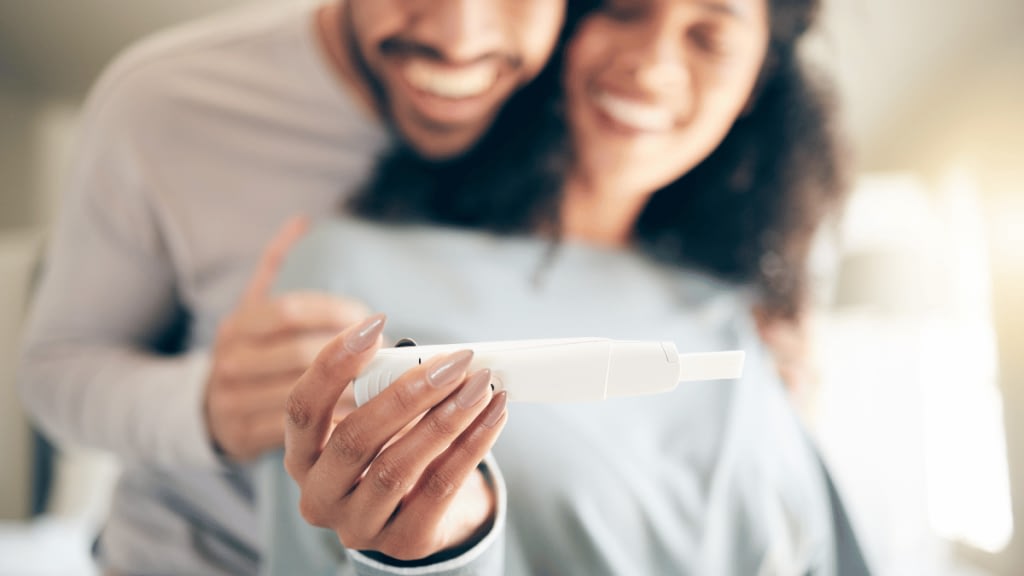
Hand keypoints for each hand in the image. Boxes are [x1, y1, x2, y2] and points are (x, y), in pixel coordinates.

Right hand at [205, 217, 368, 461]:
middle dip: (352, 355)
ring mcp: (233, 402)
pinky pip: (301, 431)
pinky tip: (367, 416)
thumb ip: (276, 266)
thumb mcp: (253, 309)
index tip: (372, 318)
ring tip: (390, 385)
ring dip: (353, 390)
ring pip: (306, 395)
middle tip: (390, 355)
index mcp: (237, 325)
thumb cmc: (250, 353)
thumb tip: (302, 221)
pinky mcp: (244, 437)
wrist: (205, 413)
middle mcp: (230, 362)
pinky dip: (337, 422)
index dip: (336, 312)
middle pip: (302, 354)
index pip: (291, 310)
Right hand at [284, 315, 508, 561]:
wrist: (427, 513)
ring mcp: (359, 526)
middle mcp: (320, 497)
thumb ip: (386, 387)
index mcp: (302, 457)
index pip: (302, 408)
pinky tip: (494, 415)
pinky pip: (441, 488)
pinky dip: (472, 445)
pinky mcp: (405, 542)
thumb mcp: (379, 420)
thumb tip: (431, 356)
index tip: (374, 323)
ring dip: (447, 418)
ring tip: (481, 384)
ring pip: (399, 466)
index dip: (333, 364)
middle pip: (355, 438)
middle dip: (409, 393)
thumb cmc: (395, 449)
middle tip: (454, 361)